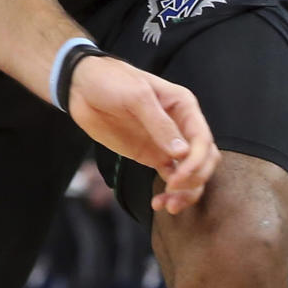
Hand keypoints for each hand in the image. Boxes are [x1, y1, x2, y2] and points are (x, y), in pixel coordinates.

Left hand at [68, 55, 219, 213]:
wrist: (82, 86)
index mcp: (183, 106)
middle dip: (195, 178)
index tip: (177, 178)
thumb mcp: (136, 95)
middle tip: (173, 189)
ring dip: (187, 193)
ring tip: (168, 206)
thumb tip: (182, 153)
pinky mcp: (153, 156)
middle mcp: (180, 126)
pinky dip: (171, 193)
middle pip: (205, 160)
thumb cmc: (111, 81)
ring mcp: (167, 143)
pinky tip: (159, 204)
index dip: (196, 162)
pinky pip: (171, 178)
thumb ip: (158, 123)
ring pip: (192, 174)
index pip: (202, 139)